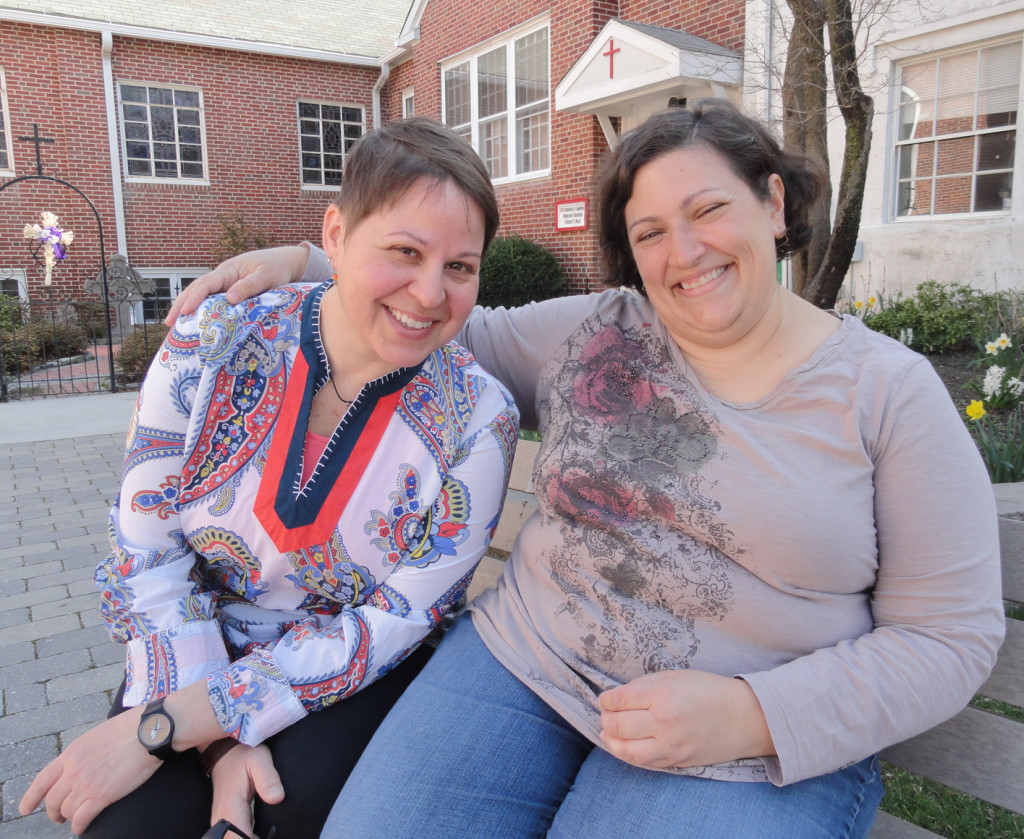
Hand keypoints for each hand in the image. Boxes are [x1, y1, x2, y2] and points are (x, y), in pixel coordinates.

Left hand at [18, 705, 160, 833]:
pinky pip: (81, 819)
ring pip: (66, 811)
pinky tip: (83, 827)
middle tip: (59, 816)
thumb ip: (82, 753)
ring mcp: (86, 784)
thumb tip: (81, 763)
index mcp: (70, 754)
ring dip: (69, 818)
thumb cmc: (129, 729)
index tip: (25, 809)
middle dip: (53, 812)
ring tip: (76, 819)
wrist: (148, 732)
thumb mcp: (96, 736)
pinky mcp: (102, 796)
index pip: (41, 780)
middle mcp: (73, 771)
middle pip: (52, 800)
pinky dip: (79, 826)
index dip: (31, 798)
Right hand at [165, 245, 309, 323]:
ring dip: (187, 309)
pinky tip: (196, 325)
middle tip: (169, 323)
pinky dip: (202, 312)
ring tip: (175, 327)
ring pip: (201, 296)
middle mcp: (222, 277)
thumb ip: (249, 286)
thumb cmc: (276, 268)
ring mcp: (225, 285)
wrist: (285, 263)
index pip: (205, 284)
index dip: (194, 297)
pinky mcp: (230, 293)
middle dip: (181, 305)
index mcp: (228, 270)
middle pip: (196, 290)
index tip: (185, 311)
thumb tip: (229, 298)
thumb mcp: (266, 276)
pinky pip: (212, 302)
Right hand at [209, 742, 283, 836]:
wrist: (226, 751)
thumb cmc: (243, 755)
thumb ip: (268, 779)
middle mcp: (221, 819)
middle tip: (273, 833)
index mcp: (230, 809)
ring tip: (269, 834)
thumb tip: (277, 798)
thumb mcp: (260, 761)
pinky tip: (261, 834)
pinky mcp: (225, 820)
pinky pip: (234, 836)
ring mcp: (221, 821)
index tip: (271, 836)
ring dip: (251, 838)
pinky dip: (247, 837)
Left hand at [598, 670, 775, 769]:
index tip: (605, 698)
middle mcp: (665, 721)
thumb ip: (646, 686)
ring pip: (627, 750)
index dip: (606, 699)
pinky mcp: (677, 761)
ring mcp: (671, 745)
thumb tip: (618, 697)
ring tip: (606, 732)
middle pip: (618, 725)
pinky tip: (622, 746)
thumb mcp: (676, 676)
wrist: (745, 717)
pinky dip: (628, 754)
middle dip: (605, 719)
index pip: (620, 699)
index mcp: (663, 693)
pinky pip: (645, 762)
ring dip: (611, 741)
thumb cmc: (709, 690)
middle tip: (605, 713)